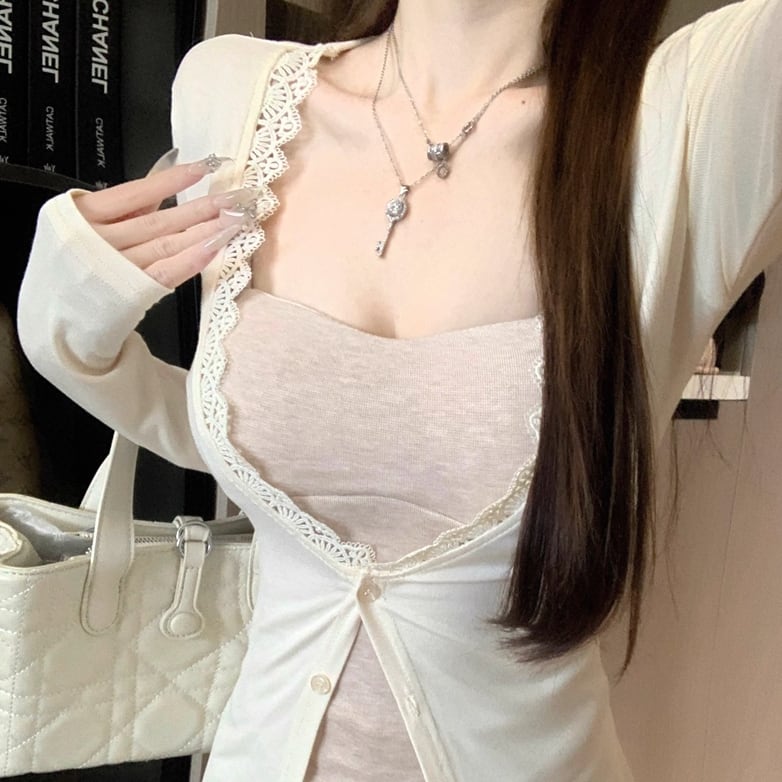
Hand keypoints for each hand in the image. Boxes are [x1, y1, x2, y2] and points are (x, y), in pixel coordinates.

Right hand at [72, 153, 258, 289]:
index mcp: (84, 215)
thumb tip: (170, 166)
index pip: (135, 192)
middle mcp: (98, 242)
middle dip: (203, 208)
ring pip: (168, 245)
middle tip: (237, 197)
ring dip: (206, 232)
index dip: (171, 181)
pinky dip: (193, 260)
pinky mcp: (131, 294)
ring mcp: (116, 270)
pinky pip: (168, 274)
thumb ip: (131, 199)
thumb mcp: (91, 221)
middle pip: (160, 221)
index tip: (204, 168)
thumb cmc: (77, 260)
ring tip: (236, 219)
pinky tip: (215, 247)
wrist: (58, 310)